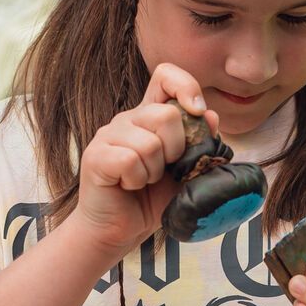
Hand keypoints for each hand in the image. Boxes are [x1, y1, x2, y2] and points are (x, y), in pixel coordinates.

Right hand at [74, 64, 218, 261]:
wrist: (120, 229)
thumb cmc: (151, 199)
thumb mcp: (186, 172)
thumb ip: (199, 145)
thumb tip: (211, 116)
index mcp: (150, 116)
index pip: (166, 75)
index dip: (186, 86)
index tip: (197, 112)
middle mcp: (128, 119)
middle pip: (167, 114)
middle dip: (176, 150)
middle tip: (164, 170)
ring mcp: (108, 135)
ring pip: (149, 143)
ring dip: (154, 171)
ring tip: (143, 181)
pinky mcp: (95, 155)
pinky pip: (129, 160)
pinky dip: (136, 180)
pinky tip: (128, 186)